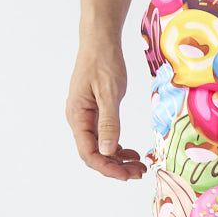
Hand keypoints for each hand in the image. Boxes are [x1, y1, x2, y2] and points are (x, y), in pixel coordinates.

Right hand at [66, 43, 146, 180]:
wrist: (100, 41)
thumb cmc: (103, 62)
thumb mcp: (109, 93)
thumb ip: (108, 123)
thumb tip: (106, 151)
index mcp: (77, 116)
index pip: (88, 153)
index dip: (107, 168)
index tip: (128, 175)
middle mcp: (78, 120)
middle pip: (94, 155)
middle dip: (116, 167)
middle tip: (140, 172)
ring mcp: (86, 117)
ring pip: (100, 148)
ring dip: (119, 160)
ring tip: (139, 165)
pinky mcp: (95, 113)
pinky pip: (104, 138)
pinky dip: (117, 148)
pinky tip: (132, 152)